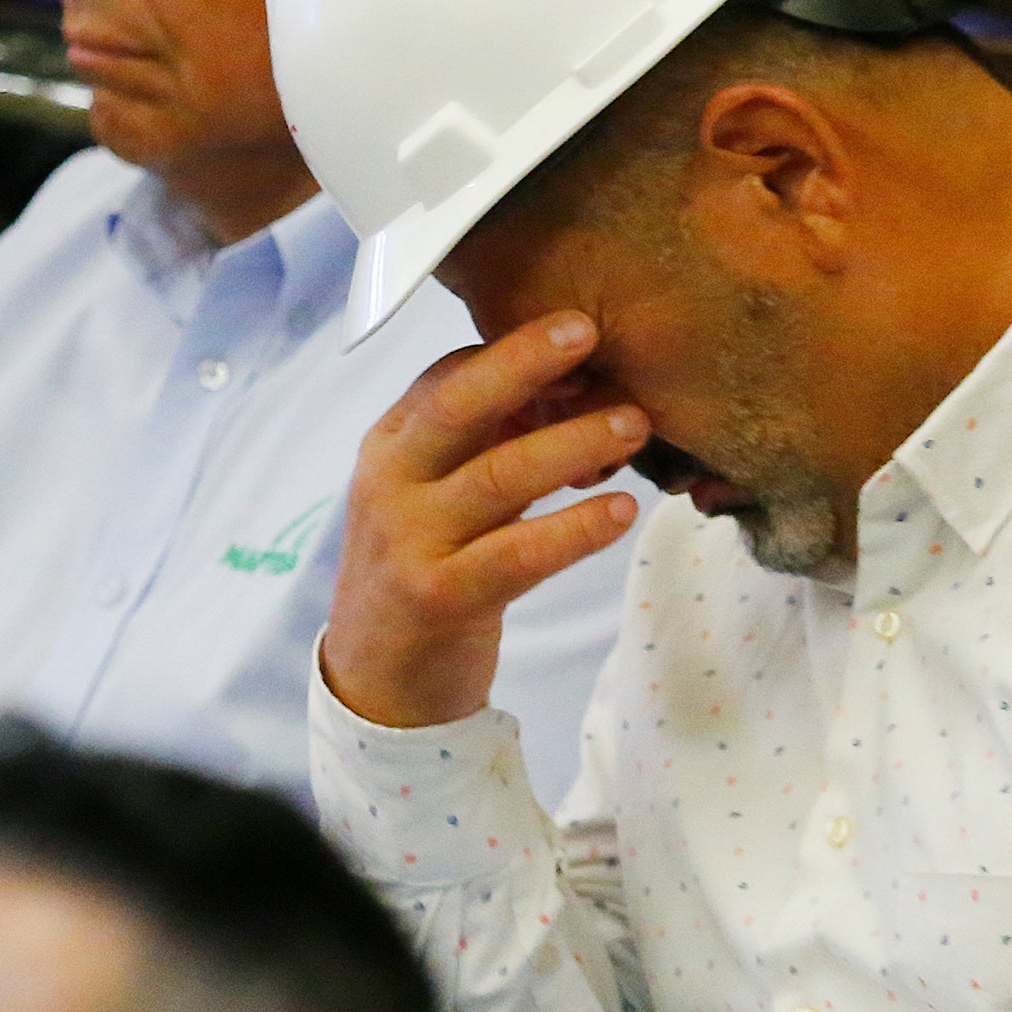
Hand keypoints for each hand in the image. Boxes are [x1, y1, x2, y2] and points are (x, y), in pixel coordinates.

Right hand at [320, 313, 646, 732]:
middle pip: (459, 406)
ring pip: (499, 476)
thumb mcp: (440, 496)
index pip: (446, 377)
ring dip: (574, 444)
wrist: (378, 680)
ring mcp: (410, 542)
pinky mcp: (440, 598)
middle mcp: (390, 485)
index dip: (511, 350)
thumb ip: (490, 444)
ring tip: (633, 425)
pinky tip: (622, 511)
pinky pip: (519, 554)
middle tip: (588, 330)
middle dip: (523, 361)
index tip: (576, 332)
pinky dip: (575, 529)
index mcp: (390, 448)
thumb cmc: (426, 569)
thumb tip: (576, 387)